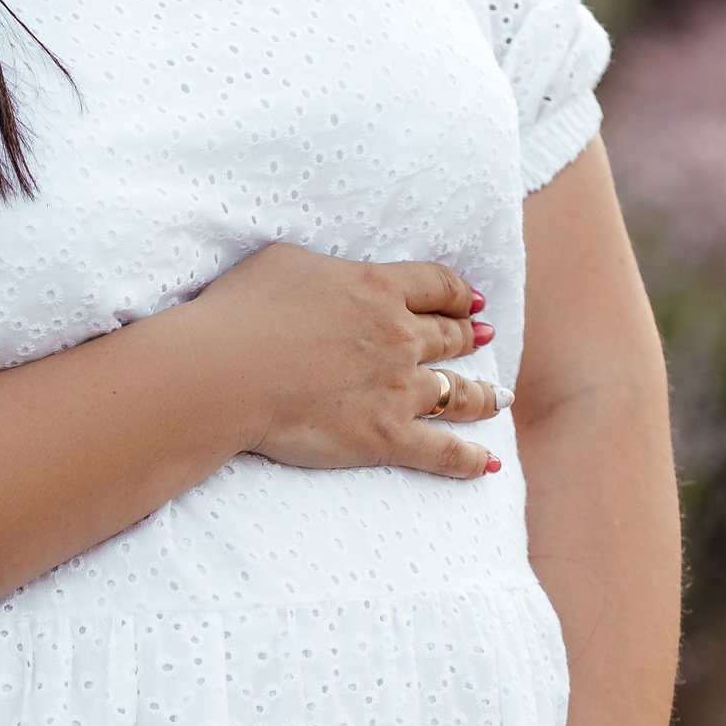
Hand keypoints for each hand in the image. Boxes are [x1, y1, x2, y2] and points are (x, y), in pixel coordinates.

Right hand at [176, 243, 506, 481]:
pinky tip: (490, 463)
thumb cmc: (242, 313)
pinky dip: (470, 459)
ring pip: (458, 392)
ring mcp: (399, 389)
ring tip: (499, 399)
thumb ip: (324, 270)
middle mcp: (399, 336)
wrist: (227, 373)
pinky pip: (443, 451)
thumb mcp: (285, 262)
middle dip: (470, 337)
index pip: (436, 286)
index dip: (457, 293)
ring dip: (483, 395)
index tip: (470, 300)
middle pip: (450, 337)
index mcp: (378, 288)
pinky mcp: (386, 437)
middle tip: (484, 339)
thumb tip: (333, 280)